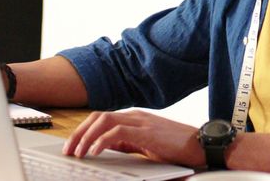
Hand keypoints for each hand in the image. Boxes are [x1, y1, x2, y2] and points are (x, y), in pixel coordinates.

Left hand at [62, 109, 205, 167]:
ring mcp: (140, 121)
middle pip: (97, 116)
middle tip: (68, 150)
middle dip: (79, 133)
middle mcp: (135, 116)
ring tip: (77, 152)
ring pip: (103, 120)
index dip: (83, 131)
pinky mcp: (146, 131)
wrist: (201, 145)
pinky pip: (117, 131)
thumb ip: (127, 143)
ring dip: (86, 136)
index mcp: (134, 119)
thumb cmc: (177, 148)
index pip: (101, 118)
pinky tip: (94, 152)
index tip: (72, 146)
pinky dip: (101, 141)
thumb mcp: (146, 146)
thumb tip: (106, 147)